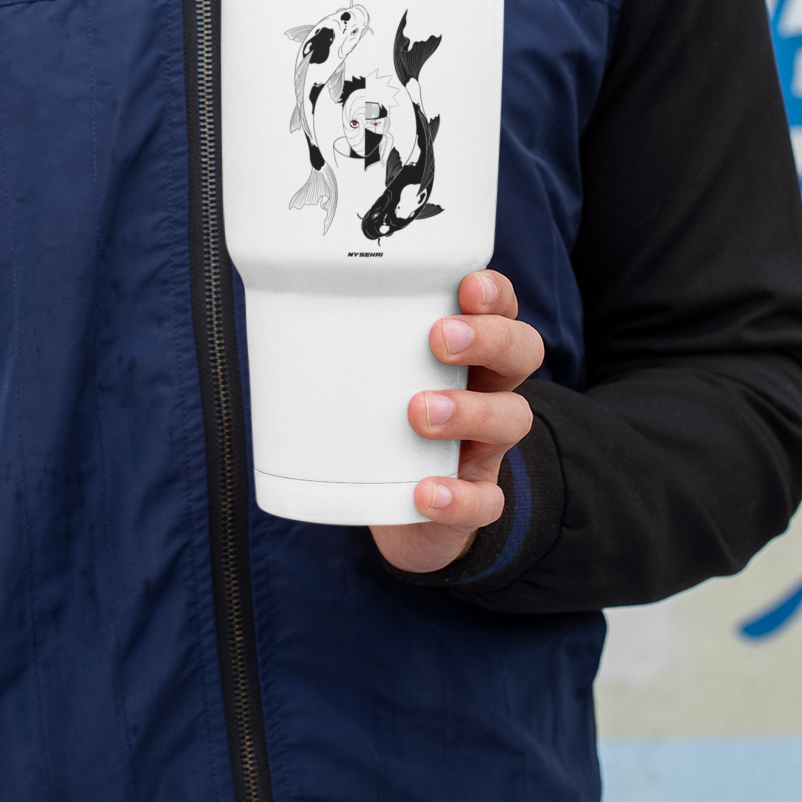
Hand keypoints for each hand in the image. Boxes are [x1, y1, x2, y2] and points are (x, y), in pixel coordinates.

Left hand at [371, 270, 540, 576]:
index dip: (494, 294)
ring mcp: (487, 447)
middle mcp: (488, 391)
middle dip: (489, 338)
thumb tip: (278, 312)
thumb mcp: (375, 378)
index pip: (500, 309)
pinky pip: (485, 500)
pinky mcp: (476, 501)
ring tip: (419, 412)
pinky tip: (425, 492)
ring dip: (470, 411)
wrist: (403, 514)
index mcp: (467, 353)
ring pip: (512, 418)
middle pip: (522, 351)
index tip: (466, 287)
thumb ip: (350, 346)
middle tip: (439, 340)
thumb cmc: (385, 426)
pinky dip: (457, 497)